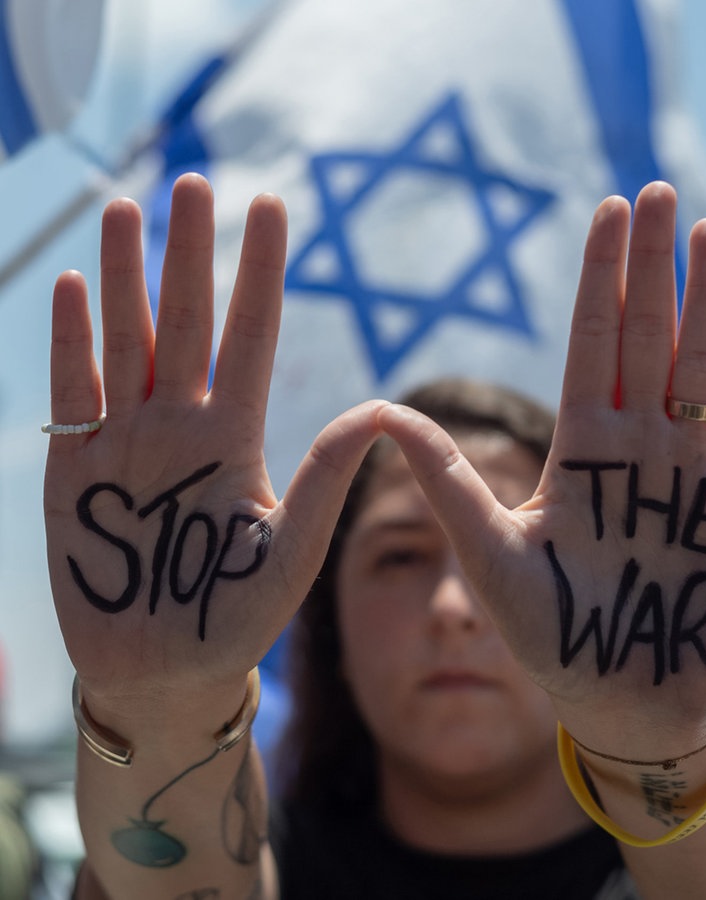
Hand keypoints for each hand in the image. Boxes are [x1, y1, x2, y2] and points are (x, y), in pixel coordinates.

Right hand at [44, 174, 383, 713]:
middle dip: (191, 253)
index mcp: (239, 438)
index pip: (253, 337)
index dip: (261, 273)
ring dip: (125, 276)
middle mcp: (185, 425)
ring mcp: (128, 441)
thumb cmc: (238, 616)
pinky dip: (71, 340)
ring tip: (128, 209)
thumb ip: (328, 481)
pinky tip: (74, 286)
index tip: (274, 208)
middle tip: (196, 181)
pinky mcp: (77, 470)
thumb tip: (383, 410)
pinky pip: (73, 392)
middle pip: (188, 322)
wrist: (168, 668)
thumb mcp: (293, 550)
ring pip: (128, 340)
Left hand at [378, 182, 705, 755]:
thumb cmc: (548, 632)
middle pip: (644, 340)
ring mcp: (690, 472)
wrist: (618, 696)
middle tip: (659, 192)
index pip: (589, 346)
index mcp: (578, 450)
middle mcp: (635, 448)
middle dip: (651, 268)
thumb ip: (443, 482)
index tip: (605, 212)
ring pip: (699, 369)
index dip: (598, 280)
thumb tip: (379, 412)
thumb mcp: (487, 555)